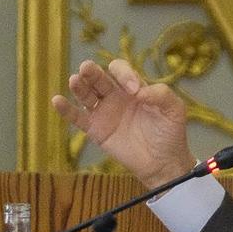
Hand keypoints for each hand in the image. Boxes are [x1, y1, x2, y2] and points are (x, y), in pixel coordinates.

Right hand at [51, 58, 196, 189]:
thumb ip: (162, 95)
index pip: (120, 70)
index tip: (134, 91)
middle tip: (88, 69)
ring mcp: (104, 112)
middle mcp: (116, 96)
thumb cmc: (170, 133)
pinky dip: (66, 109)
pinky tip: (57, 100)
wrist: (163, 162)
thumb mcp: (175, 110)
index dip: (124, 75)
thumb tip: (139, 91)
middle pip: (98, 78)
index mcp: (133, 87)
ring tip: (75, 80)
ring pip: (86, 94)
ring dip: (79, 85)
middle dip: (92, 71)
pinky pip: (77, 117)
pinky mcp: (95, 129)